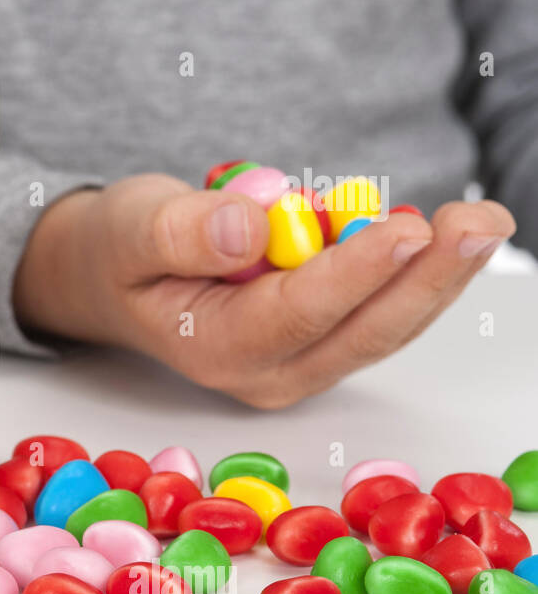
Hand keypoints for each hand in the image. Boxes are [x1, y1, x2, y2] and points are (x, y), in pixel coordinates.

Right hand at [12, 173, 515, 408]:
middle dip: (427, 279)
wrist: (112, 277)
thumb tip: (251, 229)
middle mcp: (265, 372)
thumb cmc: (118, 249)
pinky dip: (414, 274)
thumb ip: (181, 231)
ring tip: (478, 220)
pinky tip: (442, 232)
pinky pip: (378, 312)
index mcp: (212, 350)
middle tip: (481, 222)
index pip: (297, 312)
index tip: (408, 228)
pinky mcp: (320, 342)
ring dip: (435, 277)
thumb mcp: (130, 227)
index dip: (355, 272)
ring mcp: (298, 363)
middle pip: (361, 332)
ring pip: (382, 326)